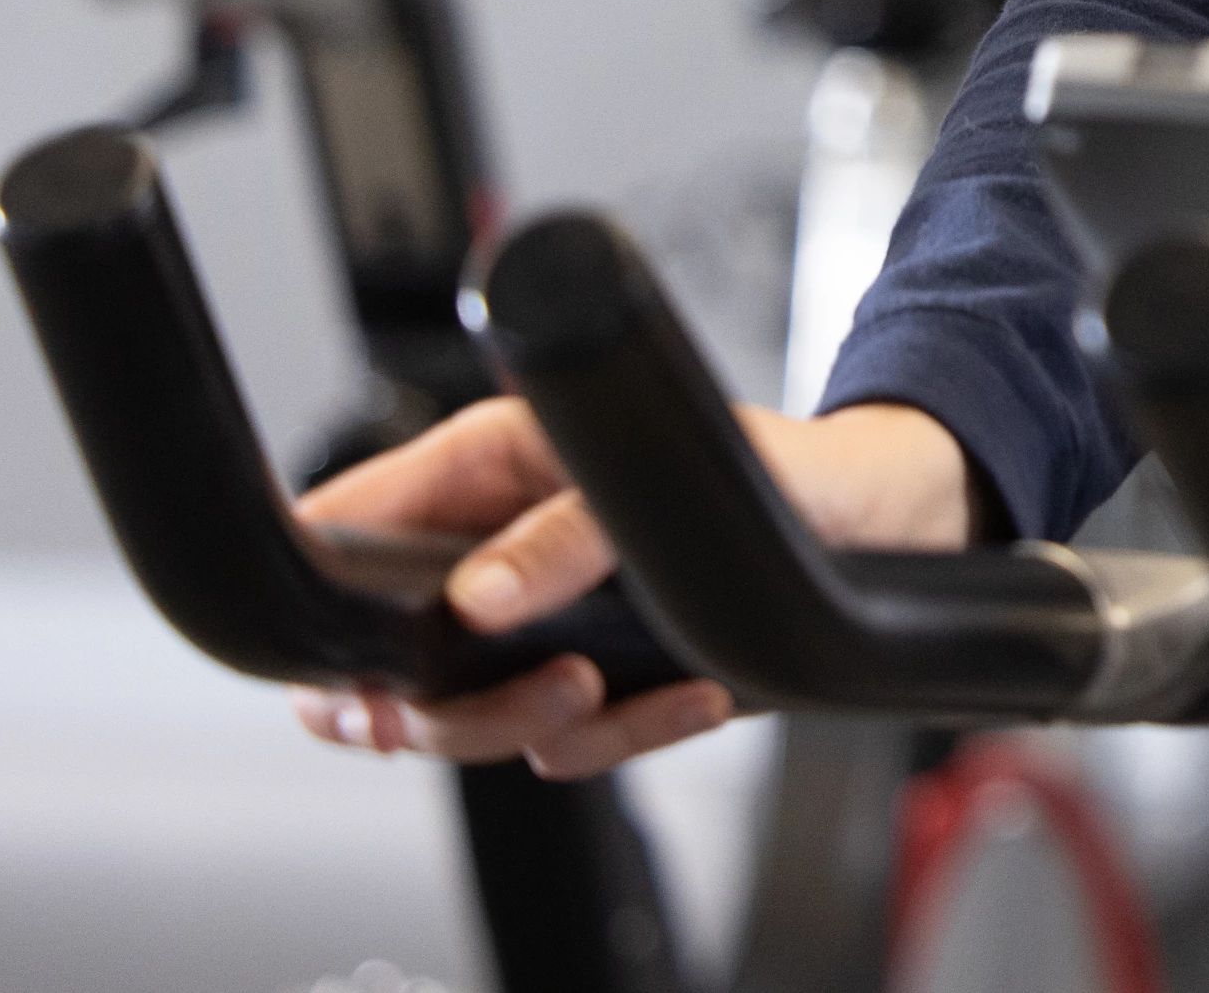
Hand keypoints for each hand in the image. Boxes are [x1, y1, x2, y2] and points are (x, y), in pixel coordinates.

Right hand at [285, 395, 976, 779]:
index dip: (328, 602)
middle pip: (386, 662)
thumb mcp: (668, 475)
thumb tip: (478, 601)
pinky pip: (571, 742)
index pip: (349, 529)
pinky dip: (628, 736)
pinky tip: (693, 698)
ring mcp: (543, 622)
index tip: (357, 663)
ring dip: (533, 722)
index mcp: (487, 465)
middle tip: (500, 696)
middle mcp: (499, 548)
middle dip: (431, 704)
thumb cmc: (776, 466)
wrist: (880, 521)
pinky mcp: (601, 680)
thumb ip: (562, 536)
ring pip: (469, 717)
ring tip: (601, 686)